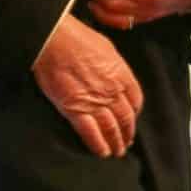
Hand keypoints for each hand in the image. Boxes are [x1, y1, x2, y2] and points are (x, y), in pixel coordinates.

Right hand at [33, 12, 143, 156]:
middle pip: (125, 118)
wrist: (54, 40)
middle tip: (127, 143)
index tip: (132, 119)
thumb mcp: (106, 46)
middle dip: (127, 133)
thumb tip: (114, 70)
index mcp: (121, 74)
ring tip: (116, 152)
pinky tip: (102, 152)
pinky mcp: (75, 110)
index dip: (134, 113)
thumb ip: (114, 63)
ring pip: (111, 129)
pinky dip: (98, 145)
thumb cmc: (76, 37)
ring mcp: (95, 102)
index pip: (135, 100)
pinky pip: (91, 133)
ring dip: (116, 143)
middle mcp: (112, 91)